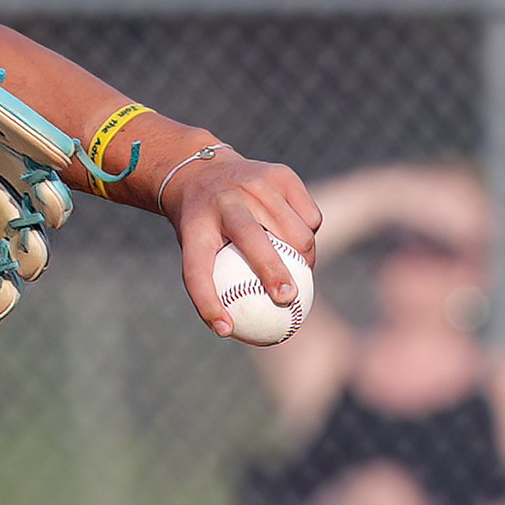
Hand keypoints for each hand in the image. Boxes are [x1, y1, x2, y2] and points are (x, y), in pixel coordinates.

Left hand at [169, 150, 322, 336]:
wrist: (203, 172)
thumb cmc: (202, 227)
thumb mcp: (195, 250)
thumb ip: (215, 284)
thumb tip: (236, 332)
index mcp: (194, 225)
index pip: (196, 270)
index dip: (208, 303)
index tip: (224, 329)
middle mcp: (223, 200)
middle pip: (251, 240)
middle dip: (272, 271)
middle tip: (287, 298)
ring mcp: (253, 183)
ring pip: (295, 230)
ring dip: (304, 257)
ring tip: (301, 271)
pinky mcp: (281, 174)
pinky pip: (310, 216)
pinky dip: (310, 234)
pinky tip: (300, 238)